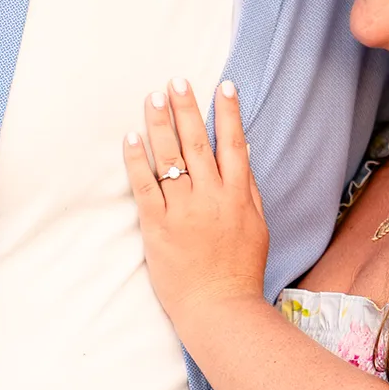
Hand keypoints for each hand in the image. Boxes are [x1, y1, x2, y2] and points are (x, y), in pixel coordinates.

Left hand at [124, 79, 268, 329]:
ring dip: (161, 123)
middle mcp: (211, 196)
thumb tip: (242, 157)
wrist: (220, 309)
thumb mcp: (257, 227)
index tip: (223, 86)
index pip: (234, 144)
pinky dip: (137, 160)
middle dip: (187, 108)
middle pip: (198, 142)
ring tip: (153, 96)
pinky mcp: (158, 226)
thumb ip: (248, 192)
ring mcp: (184, 210)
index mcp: (237, 196)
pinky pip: (145, 186)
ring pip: (171, 157)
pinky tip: (131, 137)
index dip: (229, 113)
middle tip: (177, 80)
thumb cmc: (240, 272)